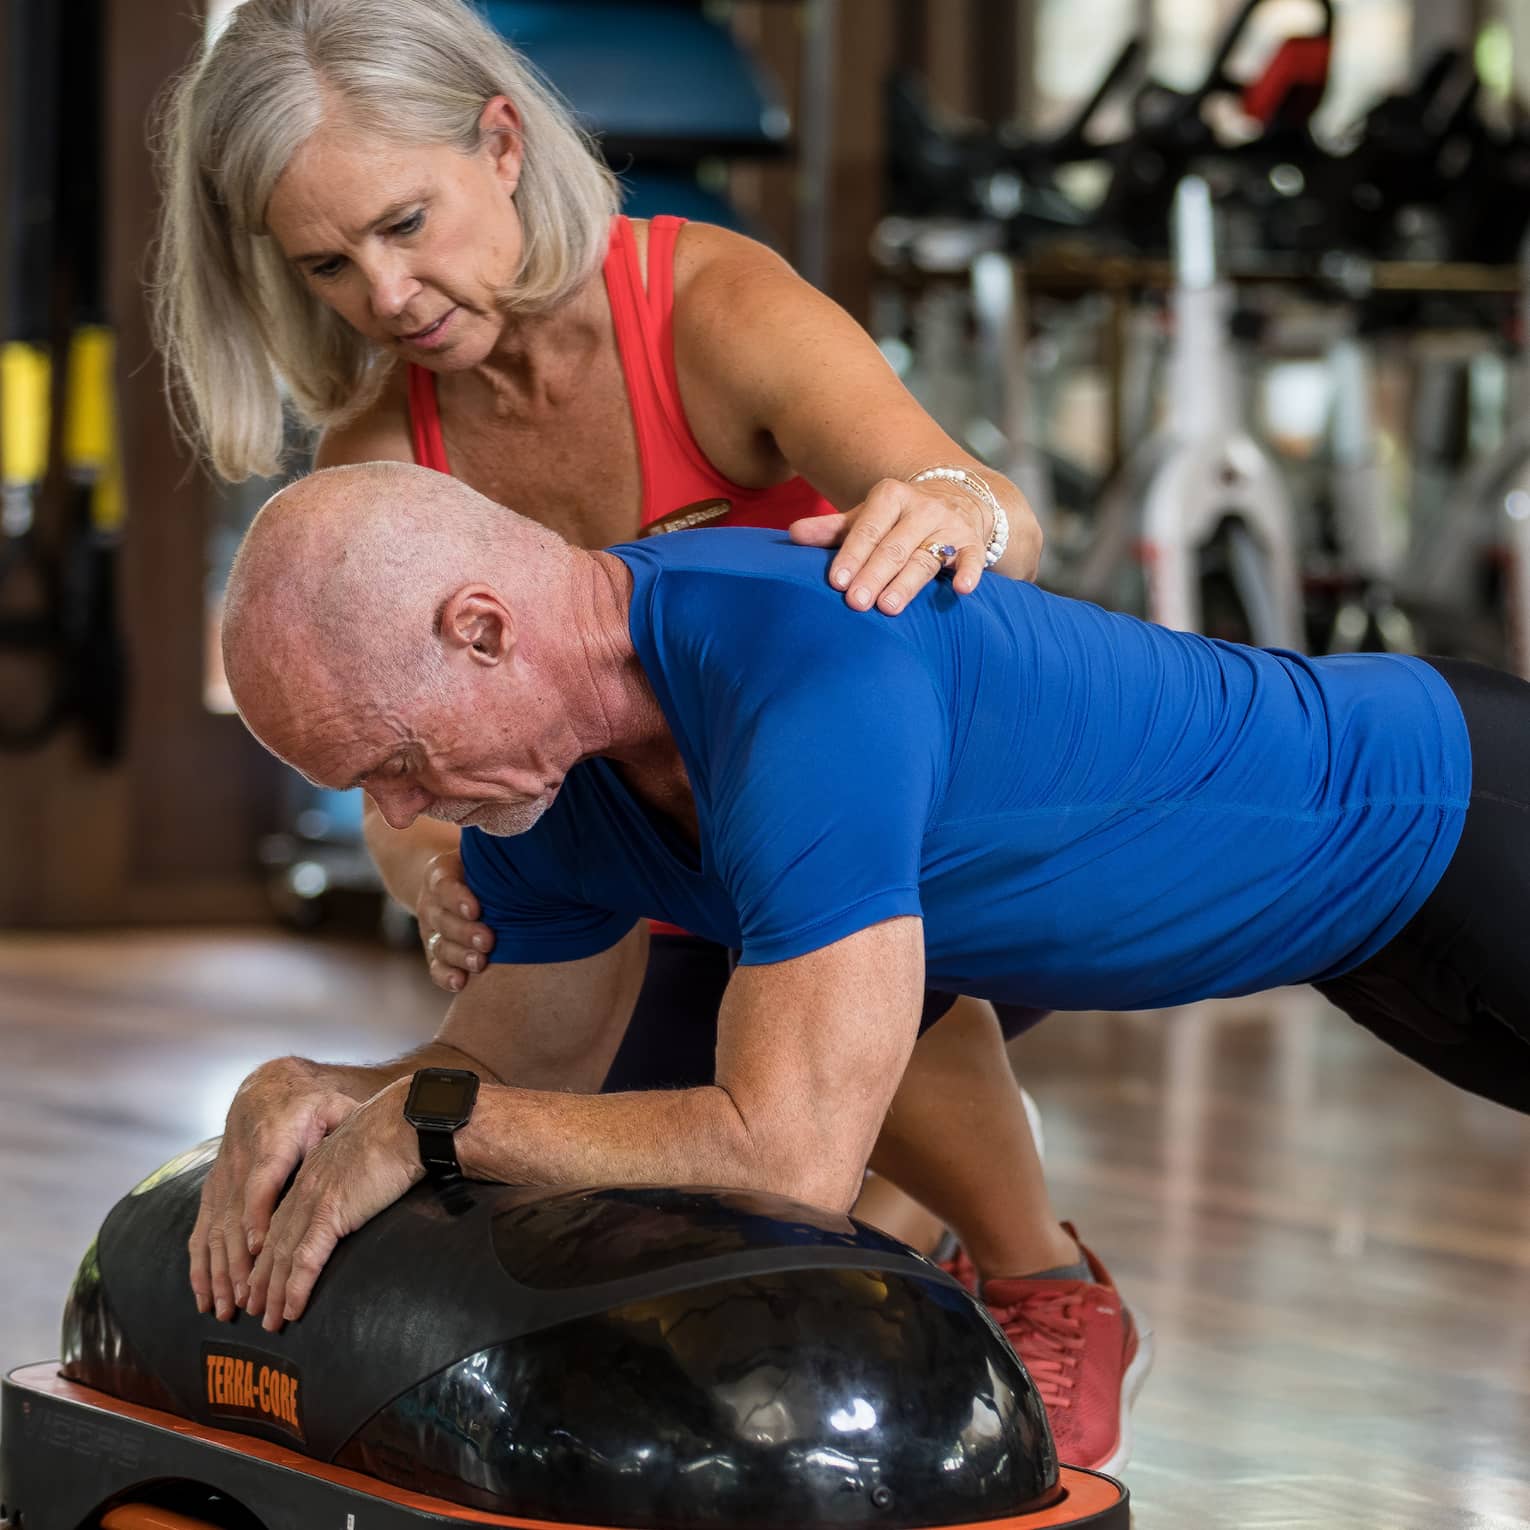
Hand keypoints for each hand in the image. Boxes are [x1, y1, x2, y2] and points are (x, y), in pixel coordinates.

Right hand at [188, 1058, 359, 1320]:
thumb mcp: (331, 1104)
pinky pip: (201, 1230)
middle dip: (237, 1263)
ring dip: (218, 1272)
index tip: (260, 1247)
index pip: (261, 1182)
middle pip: (234, 1217)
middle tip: (247, 1301)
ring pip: (214, 1230)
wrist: (266, 1088)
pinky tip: (202, 1295)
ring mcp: (222, 1178)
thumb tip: (372, 1130)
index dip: (258, 1214)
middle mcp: (240, 1163)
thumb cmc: (308, 1101)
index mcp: (272, 1142)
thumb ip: (348, 1120)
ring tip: (225, 1309)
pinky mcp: (214, 1189)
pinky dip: (200, 1265)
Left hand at [243, 1078, 422, 1330]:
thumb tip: (366, 1186)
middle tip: (253, 1309)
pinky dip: (296, 1288)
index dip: (269, 1250)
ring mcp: (316, 1199)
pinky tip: (292, 1311)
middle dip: (261, 1279)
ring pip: (284, 1256)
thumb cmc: (401, 1133)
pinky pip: (307, 1258)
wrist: (410, 1123)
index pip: (282, 1219)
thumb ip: (358, 1172)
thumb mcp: (368, 1151)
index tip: (263, 1275)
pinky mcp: (332, 1212)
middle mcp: (307, 1187)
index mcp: (314, 1172)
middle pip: (275, 1242)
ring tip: (269, 1321)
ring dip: (273, 1293)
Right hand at [417, 850, 493, 991]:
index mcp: (441, 873)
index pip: (444, 884)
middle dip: (465, 932)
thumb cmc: (484, 869)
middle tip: (488, 941)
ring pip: (440, 945)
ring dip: (460, 957)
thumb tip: (539, 855)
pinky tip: (460, 984)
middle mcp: (433, 903)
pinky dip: (446, 977)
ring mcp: (432, 930)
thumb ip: (501, 856)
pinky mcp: (436, 953)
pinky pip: (436, 967)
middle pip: (442, 919)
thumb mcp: (485, 857)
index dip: (458, 898)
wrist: (457, 884)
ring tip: (480, 964)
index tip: (476, 909)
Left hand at [789, 477, 991, 614]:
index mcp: (890, 496)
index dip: (852, 555)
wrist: (956, 499)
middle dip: (874, 575)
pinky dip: (969, 573)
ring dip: (907, 583)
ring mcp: (949, 525)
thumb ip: (832, 529)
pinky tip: (962, 589)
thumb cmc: (896, 519)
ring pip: (926, 557)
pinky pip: (972, 559)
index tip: (835, 582)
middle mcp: (921, 508)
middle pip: (894, 546)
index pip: (868, 528)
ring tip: (888, 607)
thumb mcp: (865, 518)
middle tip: (855, 602)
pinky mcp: (972, 543)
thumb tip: (793, 535)